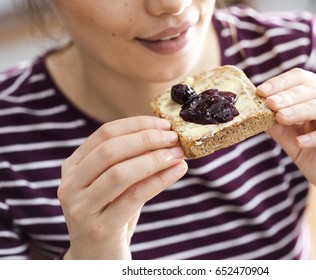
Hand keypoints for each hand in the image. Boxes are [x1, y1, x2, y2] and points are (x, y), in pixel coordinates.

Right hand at [57, 116, 186, 258]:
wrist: (97, 257)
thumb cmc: (111, 214)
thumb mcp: (114, 184)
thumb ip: (130, 161)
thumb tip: (164, 136)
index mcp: (73, 167)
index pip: (105, 134)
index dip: (137, 125)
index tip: (164, 124)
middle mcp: (70, 185)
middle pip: (110, 150)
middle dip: (147, 139)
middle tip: (174, 138)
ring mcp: (81, 207)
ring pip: (120, 173)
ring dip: (154, 159)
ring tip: (178, 154)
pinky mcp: (98, 228)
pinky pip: (134, 197)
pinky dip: (160, 180)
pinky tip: (178, 171)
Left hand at [257, 68, 315, 231]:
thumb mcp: (297, 147)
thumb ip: (282, 130)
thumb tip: (257, 114)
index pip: (303, 80)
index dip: (282, 84)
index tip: (260, 92)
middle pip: (315, 88)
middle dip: (289, 96)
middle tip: (269, 104)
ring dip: (304, 110)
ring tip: (281, 117)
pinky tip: (303, 142)